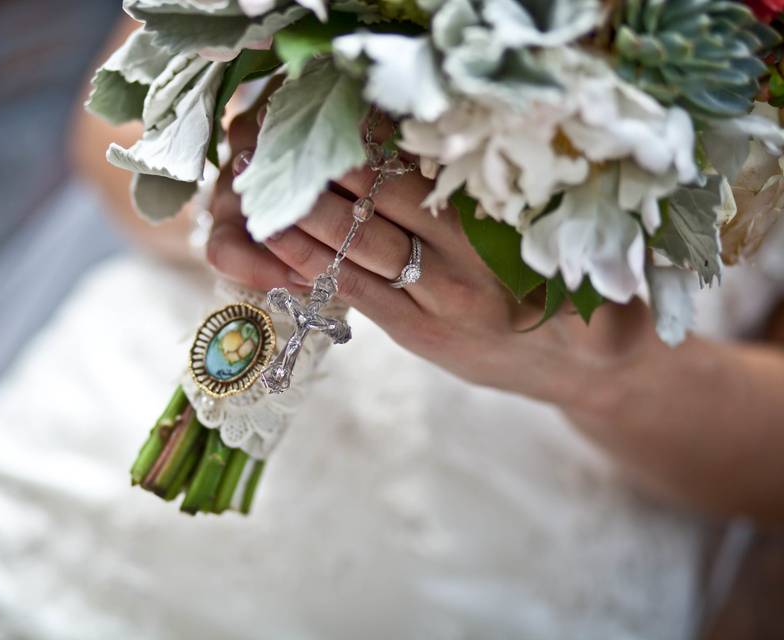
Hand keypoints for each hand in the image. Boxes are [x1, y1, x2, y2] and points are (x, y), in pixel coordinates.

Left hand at [206, 108, 662, 408]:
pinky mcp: (415, 336)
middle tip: (273, 138)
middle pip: (374, 207)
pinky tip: (276, 239)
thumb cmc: (593, 291)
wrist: (593, 372)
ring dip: (301, 217)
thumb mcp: (582, 243)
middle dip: (321, 172)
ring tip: (255, 184)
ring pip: (353, 252)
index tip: (330, 112)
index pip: (417, 175)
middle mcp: (460, 271)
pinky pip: (354, 295)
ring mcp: (431, 308)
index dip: (368, 142)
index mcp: (501, 238)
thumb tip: (482, 138)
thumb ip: (537, 202)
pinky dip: (312, 265)